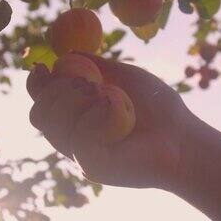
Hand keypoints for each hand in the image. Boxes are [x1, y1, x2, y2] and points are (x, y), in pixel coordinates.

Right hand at [28, 53, 197, 189]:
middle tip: (89, 85)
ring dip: (76, 103)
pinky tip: (118, 116)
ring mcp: (80, 154)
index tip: (44, 67)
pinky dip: (95, 119)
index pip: (42, 101)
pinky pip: (77, 139)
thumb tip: (67, 53)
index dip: (37, 84)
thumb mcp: (126, 78)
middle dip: (57, 92)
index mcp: (77, 115)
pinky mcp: (93, 167)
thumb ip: (98, 66)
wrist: (184, 138)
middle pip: (38, 115)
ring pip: (53, 126)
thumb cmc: (159, 109)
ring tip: (108, 97)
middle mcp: (73, 136)